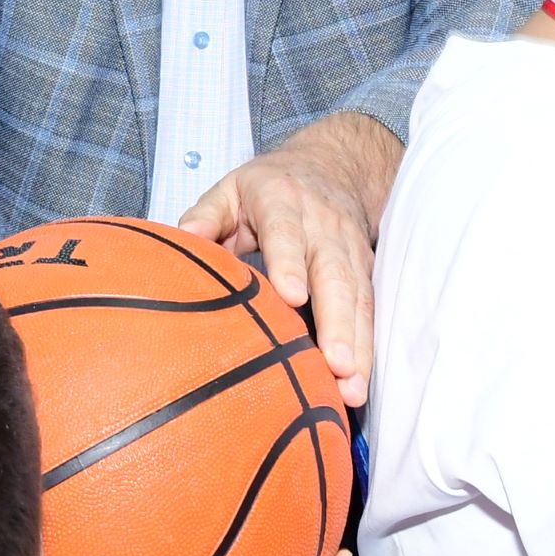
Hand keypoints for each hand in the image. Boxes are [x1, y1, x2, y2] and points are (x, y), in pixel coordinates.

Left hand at [178, 114, 399, 406]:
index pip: (286, 234)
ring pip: (358, 299)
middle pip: (334, 275)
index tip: (291, 297)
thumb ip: (207, 214)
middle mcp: (324, 228)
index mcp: (283, 203)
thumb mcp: (231, 189)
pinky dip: (367, 349)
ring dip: (358, 345)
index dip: (289, 263)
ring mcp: (351, 252)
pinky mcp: (366, 273)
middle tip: (336, 364)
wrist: (334, 166)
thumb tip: (185, 237)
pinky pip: (369, 312)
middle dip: (337, 322)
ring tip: (352, 389)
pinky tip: (361, 385)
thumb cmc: (268, 188)